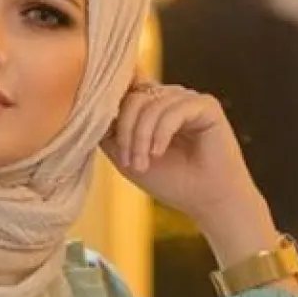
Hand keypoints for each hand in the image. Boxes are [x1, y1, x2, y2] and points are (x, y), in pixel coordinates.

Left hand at [100, 77, 256, 223]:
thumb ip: (111, 135)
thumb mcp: (128, 159)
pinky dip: (161, 133)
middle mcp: (169, 99)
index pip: (124, 96)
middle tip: (130, 162)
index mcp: (151, 108)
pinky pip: (174, 110)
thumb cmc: (171, 181)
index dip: (114, 119)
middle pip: (134, 98)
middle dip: (126, 131)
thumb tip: (91, 112)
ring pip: (152, 105)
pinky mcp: (206, 105)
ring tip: (143, 164)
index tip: (118, 153)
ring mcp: (187, 100)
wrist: (205, 200)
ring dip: (142, 138)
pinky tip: (159, 153)